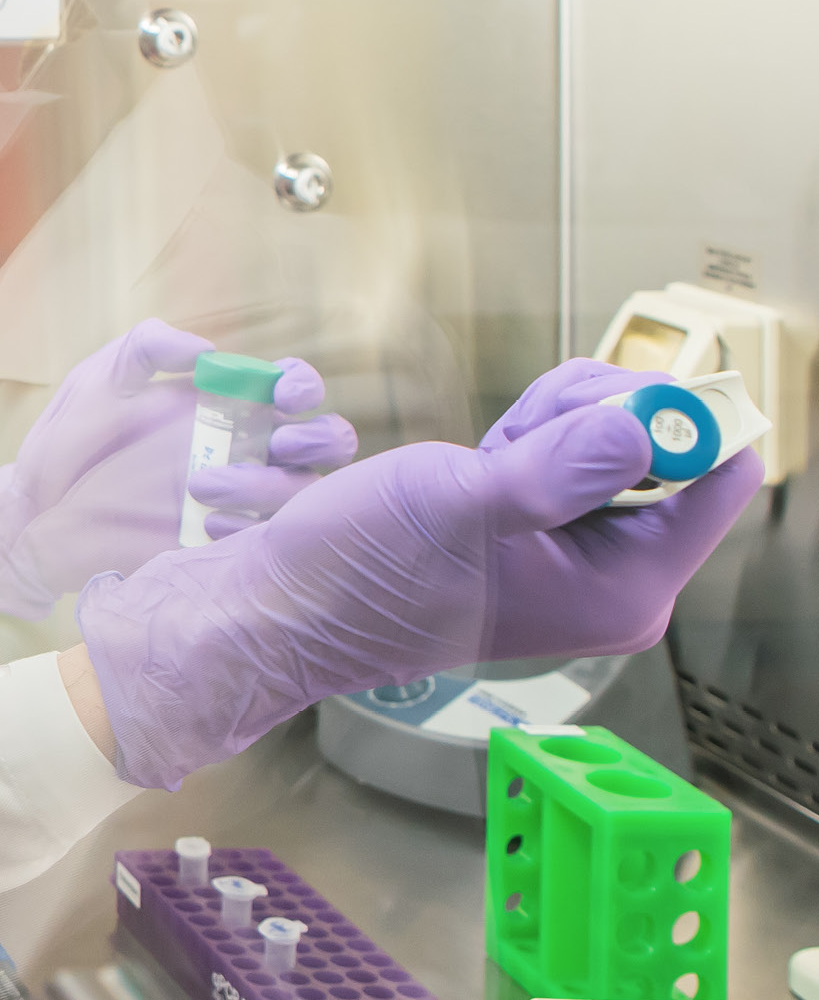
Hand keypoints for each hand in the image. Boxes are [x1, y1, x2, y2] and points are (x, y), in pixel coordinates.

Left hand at [0, 319, 355, 619]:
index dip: (302, 385)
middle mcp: (245, 452)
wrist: (34, 510)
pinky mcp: (222, 551)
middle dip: (317, 438)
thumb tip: (206, 350)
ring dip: (273, 487)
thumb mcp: (100, 376)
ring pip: (303, 495)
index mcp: (226, 405)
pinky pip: (268, 547)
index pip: (294, 389)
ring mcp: (239, 505)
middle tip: (277, 440)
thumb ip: (148, 346)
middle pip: (324, 443)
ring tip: (204, 485)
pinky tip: (206, 525)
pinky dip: (249, 531)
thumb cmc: (69, 436)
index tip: (279, 393)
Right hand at [77, 381, 761, 787]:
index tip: (604, 394)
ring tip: (494, 436)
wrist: (284, 606)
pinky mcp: (535, 545)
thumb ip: (553, 467)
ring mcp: (573, 566)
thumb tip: (646, 429)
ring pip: (614, 449)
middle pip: (666, 457)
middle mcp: (612, 586)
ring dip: (559, 418)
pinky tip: (487, 448)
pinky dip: (535, 435)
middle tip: (526, 416)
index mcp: (621, 591)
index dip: (674, 418)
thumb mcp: (455, 502)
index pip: (714, 480)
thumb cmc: (359, 570)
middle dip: (601, 413)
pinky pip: (572, 465)